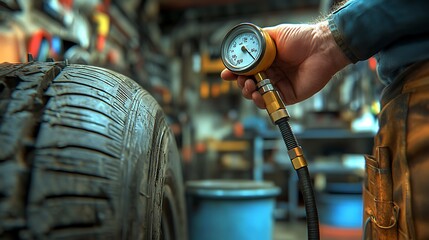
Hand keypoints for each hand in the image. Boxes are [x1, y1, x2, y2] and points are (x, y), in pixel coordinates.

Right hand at [221, 21, 350, 107]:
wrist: (322, 48)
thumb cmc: (302, 38)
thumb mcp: (275, 34)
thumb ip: (259, 41)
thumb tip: (244, 46)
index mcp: (267, 61)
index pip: (247, 70)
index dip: (235, 73)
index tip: (227, 74)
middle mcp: (271, 74)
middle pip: (248, 83)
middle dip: (240, 83)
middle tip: (241, 79)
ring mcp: (279, 86)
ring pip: (256, 94)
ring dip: (248, 92)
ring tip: (249, 85)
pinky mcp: (288, 96)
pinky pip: (270, 102)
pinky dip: (260, 101)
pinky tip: (257, 95)